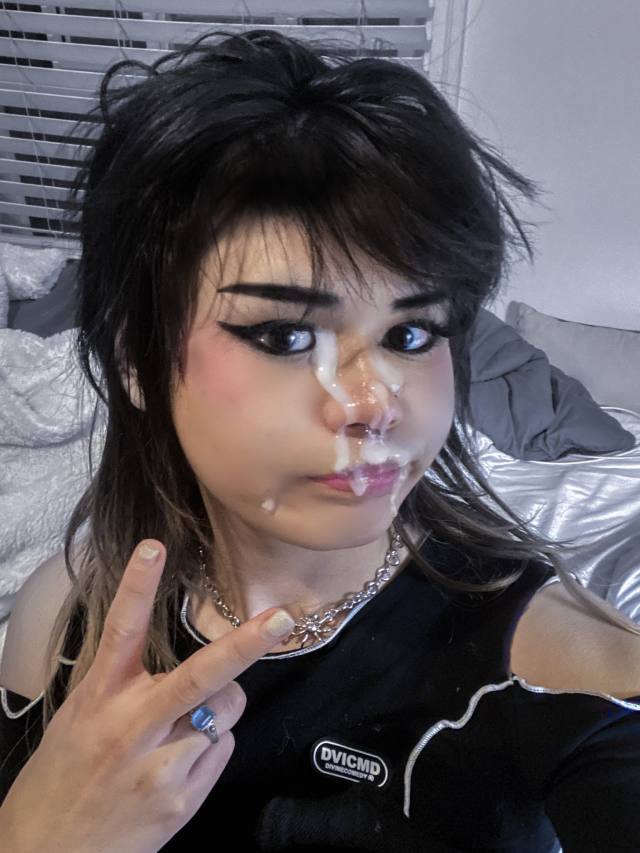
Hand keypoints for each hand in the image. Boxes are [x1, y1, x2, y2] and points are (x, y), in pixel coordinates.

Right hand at [0, 540, 294, 852]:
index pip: (119, 631)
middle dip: (245, 645)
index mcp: (98, 698)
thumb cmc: (60, 781)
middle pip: (199, 676)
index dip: (137, 586)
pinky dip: (211, 747)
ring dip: (219, 709)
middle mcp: (131, 726)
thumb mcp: (77, 719)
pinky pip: (221, 751)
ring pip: (224, 712)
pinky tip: (178, 765)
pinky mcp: (181, 800)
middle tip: (280, 618)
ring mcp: (160, 766)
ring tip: (184, 728)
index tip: (153, 547)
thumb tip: (172, 664)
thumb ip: (123, 687)